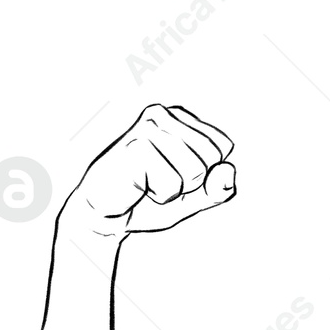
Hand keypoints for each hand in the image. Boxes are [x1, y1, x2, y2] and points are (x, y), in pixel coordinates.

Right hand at [64, 104, 236, 239]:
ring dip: (174, 191)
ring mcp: (146, 127)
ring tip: (147, 184)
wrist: (102, 216)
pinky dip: (158, 196)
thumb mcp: (194, 198)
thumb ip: (218, 189)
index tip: (175, 175)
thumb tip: (228, 169)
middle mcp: (163, 114)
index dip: (206, 174)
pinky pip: (172, 185)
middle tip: (159, 182)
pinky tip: (137, 187)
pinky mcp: (134, 145)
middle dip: (191, 183)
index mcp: (181, 118)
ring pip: (195, 172)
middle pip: (212, 157)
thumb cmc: (147, 200)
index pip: (223, 146)